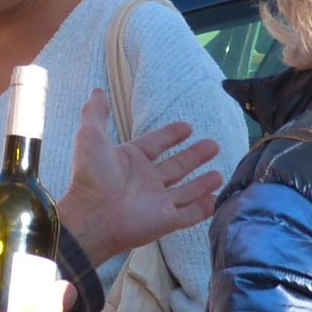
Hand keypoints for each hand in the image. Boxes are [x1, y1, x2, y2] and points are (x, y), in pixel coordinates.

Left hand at [59, 87, 224, 265]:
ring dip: (202, 183)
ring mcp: (158, 202)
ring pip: (186, 190)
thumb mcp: (91, 137)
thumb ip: (96, 113)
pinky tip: (217, 201)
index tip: (188, 127)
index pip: (156, 144)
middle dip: (195, 156)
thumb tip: (96, 90)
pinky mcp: (167, 221)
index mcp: (131, 161)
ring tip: (220, 174)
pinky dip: (203, 209)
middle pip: (176, 166)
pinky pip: (190, 214)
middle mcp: (146, 181)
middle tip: (214, 145)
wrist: (93, 216)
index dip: (171, 135)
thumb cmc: (92, 176)